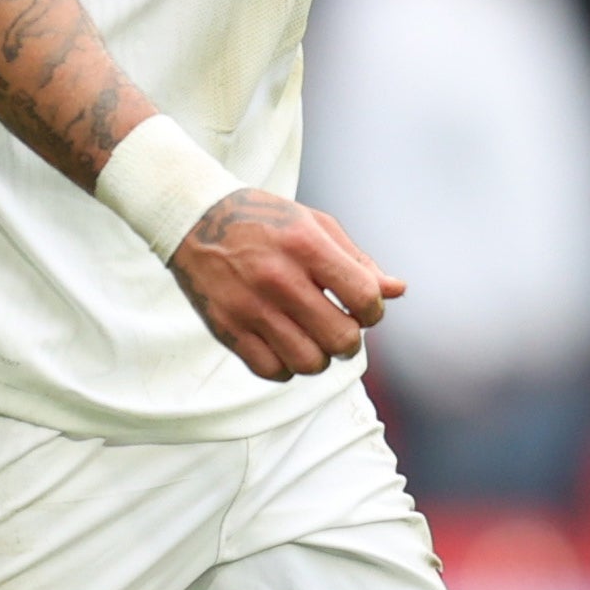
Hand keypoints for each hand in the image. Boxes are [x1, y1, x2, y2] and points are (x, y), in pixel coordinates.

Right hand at [170, 189, 404, 381]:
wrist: (192, 218)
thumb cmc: (263, 220)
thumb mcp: (314, 224)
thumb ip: (357, 260)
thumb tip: (397, 291)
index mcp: (305, 245)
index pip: (364, 298)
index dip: (373, 311)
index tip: (362, 308)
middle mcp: (277, 277)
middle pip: (341, 339)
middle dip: (350, 340)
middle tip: (338, 328)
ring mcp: (249, 306)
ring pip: (309, 362)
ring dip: (319, 357)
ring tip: (311, 339)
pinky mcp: (225, 326)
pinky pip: (271, 370)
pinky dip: (286, 367)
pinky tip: (283, 345)